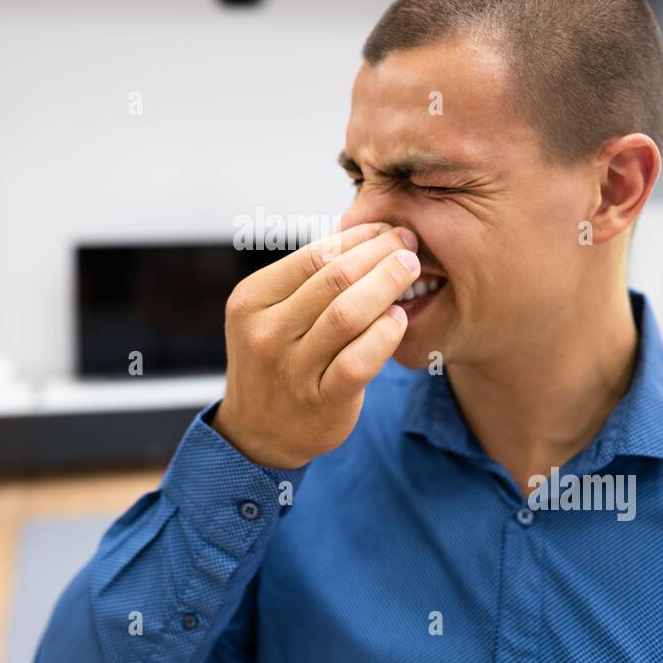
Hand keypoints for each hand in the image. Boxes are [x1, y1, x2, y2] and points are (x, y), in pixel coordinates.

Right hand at [212, 222, 419, 468]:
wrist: (258, 432)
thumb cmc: (276, 358)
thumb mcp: (268, 313)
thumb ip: (304, 279)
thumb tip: (365, 234)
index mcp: (252, 300)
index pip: (313, 254)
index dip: (358, 238)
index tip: (385, 230)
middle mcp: (267, 332)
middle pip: (335, 278)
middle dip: (380, 254)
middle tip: (408, 244)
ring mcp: (292, 369)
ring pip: (349, 314)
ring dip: (388, 285)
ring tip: (410, 271)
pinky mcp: (321, 400)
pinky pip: (360, 360)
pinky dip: (385, 335)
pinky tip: (400, 319)